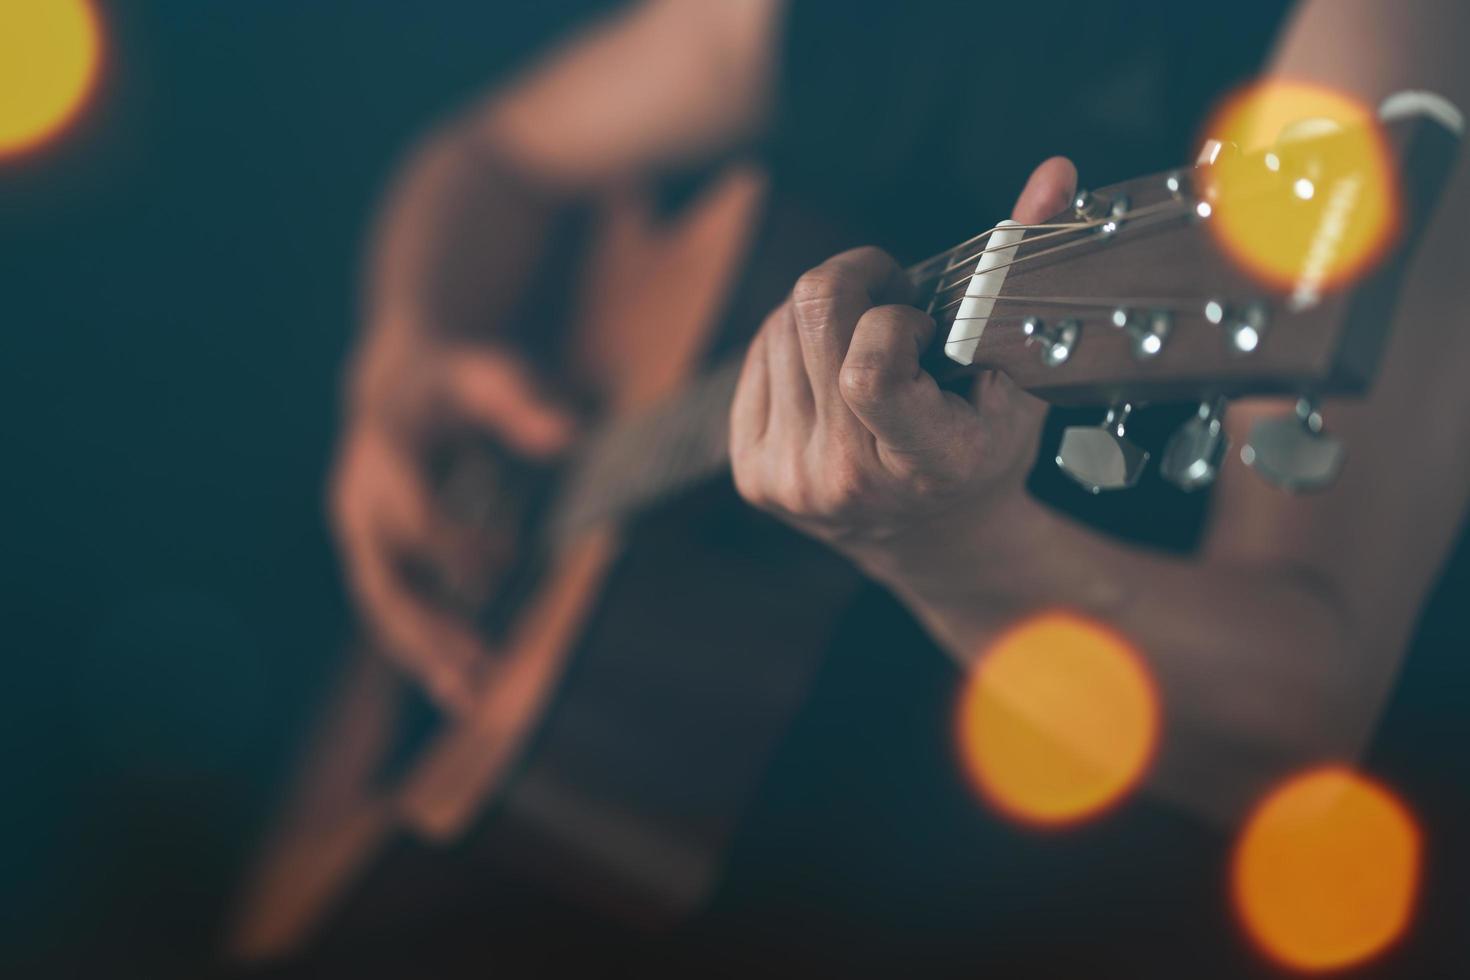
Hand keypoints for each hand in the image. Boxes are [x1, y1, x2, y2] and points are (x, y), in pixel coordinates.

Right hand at [330, 321, 573, 713]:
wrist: (396, 382)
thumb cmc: (456, 377)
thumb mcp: (493, 372)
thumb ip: (526, 402)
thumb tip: (572, 436)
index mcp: (384, 446)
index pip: (411, 511)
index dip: (452, 544)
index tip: (501, 565)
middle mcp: (358, 495)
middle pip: (383, 573)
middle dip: (428, 625)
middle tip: (480, 666)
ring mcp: (357, 530)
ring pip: (381, 603)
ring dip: (422, 653)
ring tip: (468, 700)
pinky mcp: (370, 555)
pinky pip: (391, 608)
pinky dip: (421, 646)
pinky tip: (458, 684)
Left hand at [729, 157, 1076, 578]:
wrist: (932, 542)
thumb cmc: (982, 449)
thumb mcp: (1021, 374)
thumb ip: (1025, 270)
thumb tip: (1055, 174)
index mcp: (923, 463)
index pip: (870, 370)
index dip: (891, 317)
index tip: (920, 321)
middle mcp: (846, 479)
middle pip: (811, 316)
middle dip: (855, 277)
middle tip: (890, 293)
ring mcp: (791, 479)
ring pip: (778, 327)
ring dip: (824, 312)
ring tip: (867, 337)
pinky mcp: (753, 473)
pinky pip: (757, 356)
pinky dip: (793, 341)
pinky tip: (831, 364)